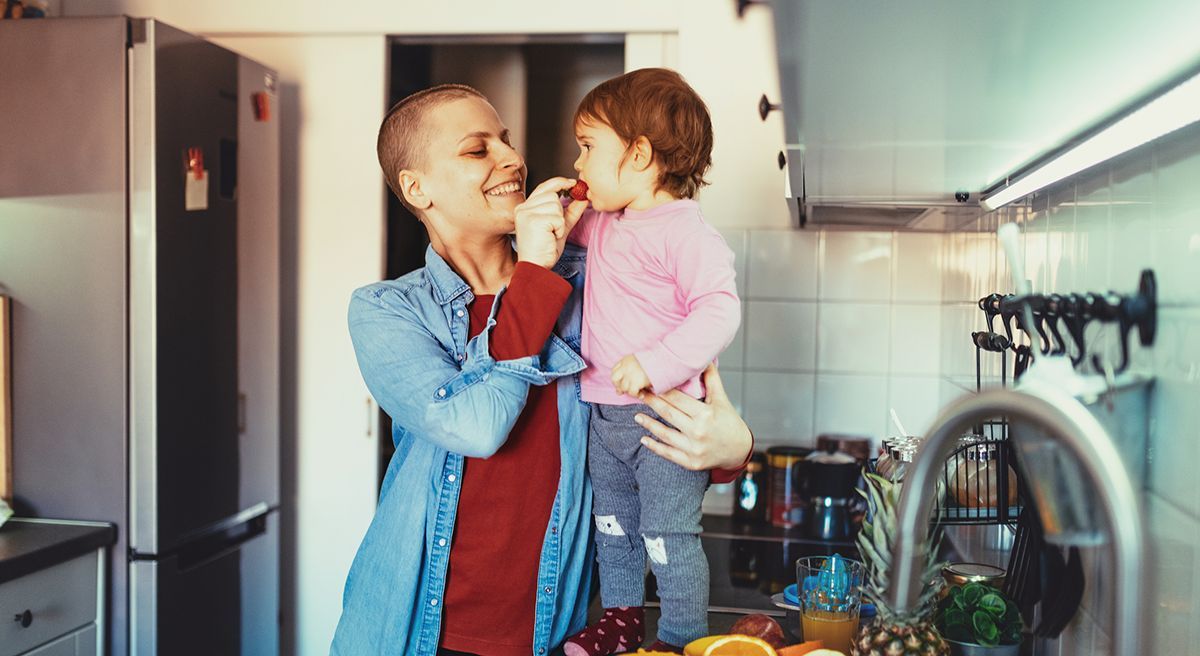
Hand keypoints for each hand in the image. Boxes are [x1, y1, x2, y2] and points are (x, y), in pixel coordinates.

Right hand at [513, 177, 587, 268]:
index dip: (559, 182)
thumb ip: (571, 211)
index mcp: (525, 207)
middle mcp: (522, 208)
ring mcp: (526, 213)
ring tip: (551, 233)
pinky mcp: (533, 220)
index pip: (544, 187)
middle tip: (554, 228)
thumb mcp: (560, 226)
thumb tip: (583, 197)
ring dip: (560, 221)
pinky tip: (551, 237)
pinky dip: (560, 228)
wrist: (537, 267)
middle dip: (559, 211)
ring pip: (555, 204)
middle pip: (552, 195)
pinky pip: (558, 217)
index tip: (573, 184)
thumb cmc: (545, 250)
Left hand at [611, 354, 650, 396]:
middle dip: (618, 386)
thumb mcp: (640, 363)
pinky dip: (636, 395)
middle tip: (624, 390)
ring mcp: (630, 374)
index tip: (620, 383)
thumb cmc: (654, 363)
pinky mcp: (636, 382)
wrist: (663, 362)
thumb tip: (619, 390)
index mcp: (626, 359)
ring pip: (623, 387)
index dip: (617, 378)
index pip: (614, 369)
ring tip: (637, 392)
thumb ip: (631, 372)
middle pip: (614, 378)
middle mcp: (626, 366)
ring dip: (629, 391)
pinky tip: (641, 395)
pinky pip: (631, 392)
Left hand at [635, 364, 751, 469]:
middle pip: (669, 414)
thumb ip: (712, 380)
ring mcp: (694, 449)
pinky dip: (655, 447)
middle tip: (638, 394)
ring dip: (649, 425)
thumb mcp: (721, 400)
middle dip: (652, 403)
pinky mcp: (691, 462)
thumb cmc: (730, 422)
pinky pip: (668, 453)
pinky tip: (644, 439)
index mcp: (706, 414)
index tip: (650, 383)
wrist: (739, 450)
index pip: (678, 399)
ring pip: (665, 434)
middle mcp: (699, 431)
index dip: (662, 390)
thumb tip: (705, 359)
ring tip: (637, 416)